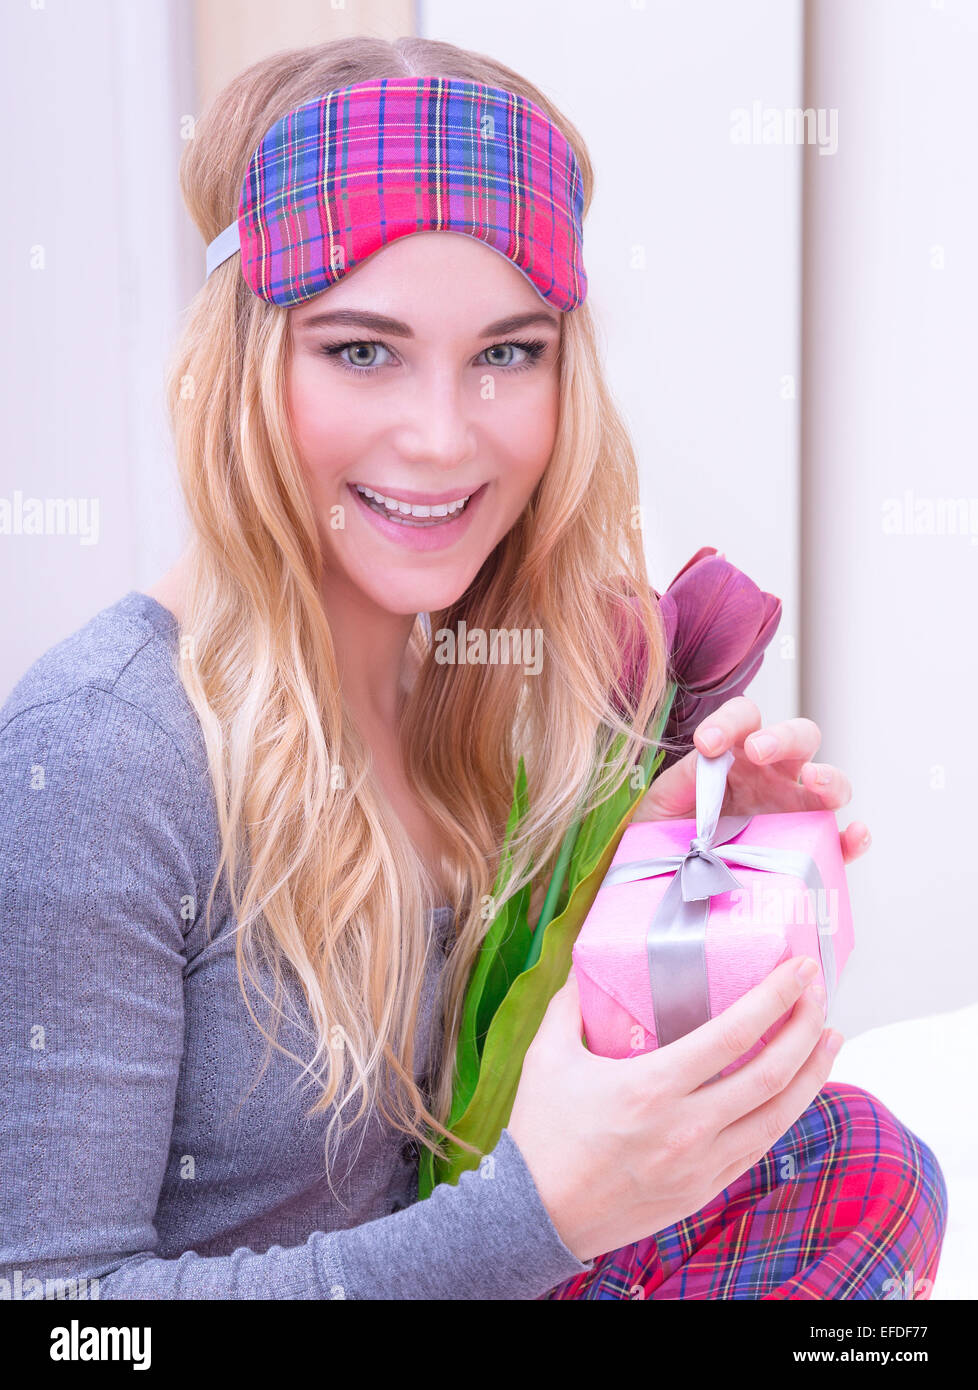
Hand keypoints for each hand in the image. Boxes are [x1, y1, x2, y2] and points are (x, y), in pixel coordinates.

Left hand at [635, 696, 871, 865]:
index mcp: (736, 755)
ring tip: (815, 779)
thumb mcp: (664, 803)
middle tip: (757, 750)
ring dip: (829, 776)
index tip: (706, 744)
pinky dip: (853, 838)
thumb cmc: (666, 834)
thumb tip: (707, 760)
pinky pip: (839, 842)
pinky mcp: (808, 847)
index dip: (730, 722)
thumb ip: (683, 778)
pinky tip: (855, 834)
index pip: (745, 719)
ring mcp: (794, 810)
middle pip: (799, 737)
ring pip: (830, 782)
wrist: (664, 882)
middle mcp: (772, 775)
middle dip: (782, 737)